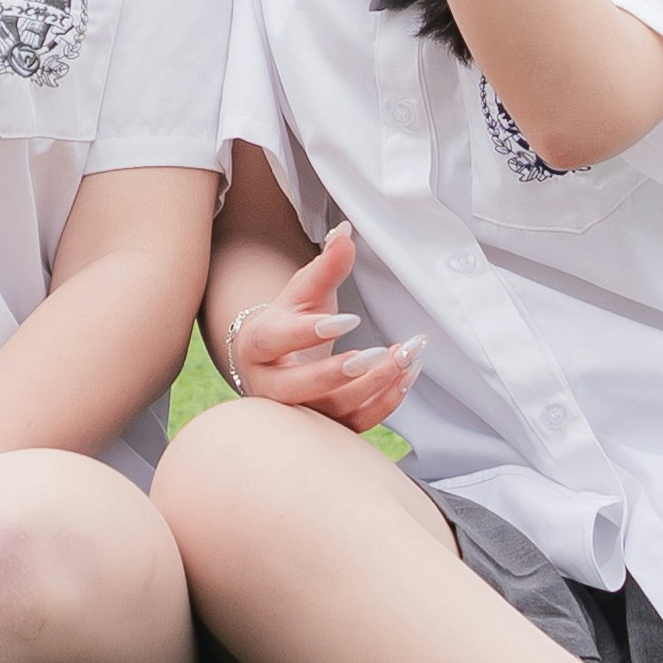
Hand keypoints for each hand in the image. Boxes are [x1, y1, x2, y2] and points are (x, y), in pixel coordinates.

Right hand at [221, 218, 419, 433]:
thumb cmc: (290, 323)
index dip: (309, 332)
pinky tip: (406, 377)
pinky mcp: (322, 429)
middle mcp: (269, 386)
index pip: (275, 341)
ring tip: (403, 358)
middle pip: (297, 389)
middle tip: (375, 355)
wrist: (275, 366)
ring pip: (330, 411)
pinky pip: (354, 425)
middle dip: (336, 373)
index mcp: (257, 345)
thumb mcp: (303, 294)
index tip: (351, 320)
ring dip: (372, 387)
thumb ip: (326, 266)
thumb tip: (346, 232)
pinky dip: (384, 403)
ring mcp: (296, 412)